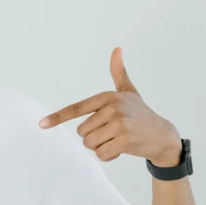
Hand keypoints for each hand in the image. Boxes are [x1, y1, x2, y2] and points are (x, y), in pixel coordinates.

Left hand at [37, 47, 181, 165]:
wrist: (163, 135)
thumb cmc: (141, 113)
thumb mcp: (129, 91)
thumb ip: (119, 72)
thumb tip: (117, 48)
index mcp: (108, 97)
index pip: (77, 108)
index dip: (58, 117)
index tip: (42, 124)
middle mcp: (113, 108)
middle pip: (82, 132)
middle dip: (93, 137)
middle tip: (112, 133)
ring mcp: (119, 124)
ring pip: (90, 144)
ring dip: (100, 147)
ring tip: (117, 140)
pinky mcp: (125, 140)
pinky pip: (102, 155)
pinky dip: (109, 156)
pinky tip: (122, 149)